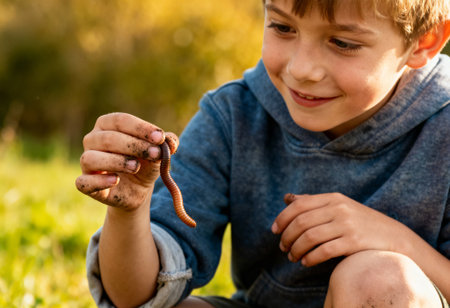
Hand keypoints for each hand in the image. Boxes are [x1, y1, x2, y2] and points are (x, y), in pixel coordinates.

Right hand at [75, 112, 178, 210]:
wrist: (138, 188)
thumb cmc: (146, 162)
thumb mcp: (159, 152)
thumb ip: (167, 143)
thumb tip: (171, 142)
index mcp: (108, 125)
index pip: (120, 120)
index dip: (140, 128)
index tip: (159, 138)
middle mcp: (93, 140)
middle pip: (108, 138)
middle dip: (134, 145)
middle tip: (155, 154)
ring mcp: (87, 163)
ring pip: (90, 158)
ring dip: (115, 161)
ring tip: (136, 166)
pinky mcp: (86, 184)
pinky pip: (83, 182)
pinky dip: (98, 181)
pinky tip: (115, 180)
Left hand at [272, 193, 410, 266]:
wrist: (394, 237)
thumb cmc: (360, 222)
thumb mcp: (338, 206)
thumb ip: (313, 202)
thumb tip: (287, 198)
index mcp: (333, 198)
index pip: (298, 205)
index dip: (282, 218)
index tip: (274, 231)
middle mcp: (339, 208)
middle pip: (301, 222)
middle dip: (287, 237)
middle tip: (283, 248)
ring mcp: (347, 224)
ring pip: (309, 237)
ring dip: (296, 250)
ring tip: (292, 257)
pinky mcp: (354, 242)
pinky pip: (324, 251)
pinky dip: (310, 258)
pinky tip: (306, 262)